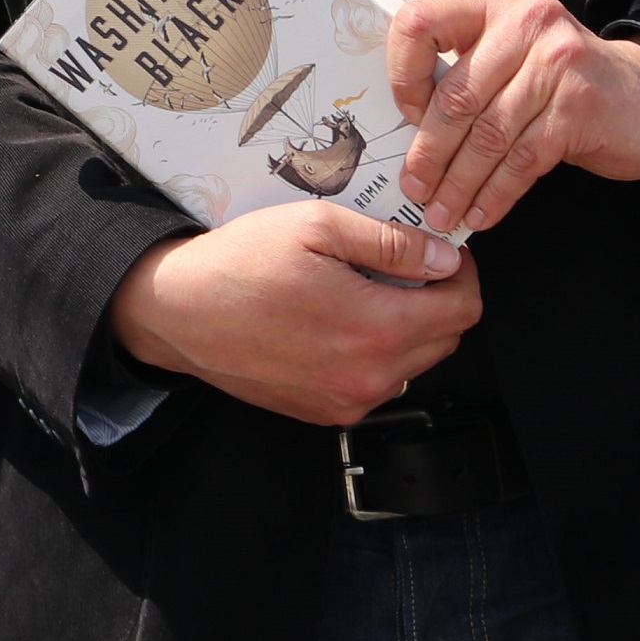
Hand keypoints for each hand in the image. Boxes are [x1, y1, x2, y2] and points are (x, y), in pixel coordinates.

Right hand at [108, 200, 479, 426]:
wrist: (176, 311)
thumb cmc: (236, 265)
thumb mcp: (313, 227)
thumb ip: (389, 243)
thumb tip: (443, 258)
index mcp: (376, 327)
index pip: (463, 308)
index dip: (461, 273)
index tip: (441, 254)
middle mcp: (371, 375)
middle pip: (446, 338)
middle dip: (434, 299)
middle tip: (396, 266)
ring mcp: (350, 400)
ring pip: (413, 362)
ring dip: (405, 328)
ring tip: (358, 293)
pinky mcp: (328, 412)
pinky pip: (376, 382)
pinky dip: (372, 353)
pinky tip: (334, 323)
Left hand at [385, 0, 639, 235]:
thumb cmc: (563, 81)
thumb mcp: (512, 53)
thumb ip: (465, 68)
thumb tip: (402, 124)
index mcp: (492, 4)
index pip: (420, 23)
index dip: (403, 74)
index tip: (404, 116)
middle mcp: (525, 25)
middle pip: (457, 96)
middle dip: (429, 152)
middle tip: (412, 188)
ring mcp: (557, 65)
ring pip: (488, 135)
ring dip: (459, 182)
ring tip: (440, 212)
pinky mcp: (580, 109)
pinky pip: (523, 160)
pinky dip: (496, 193)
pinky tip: (480, 213)